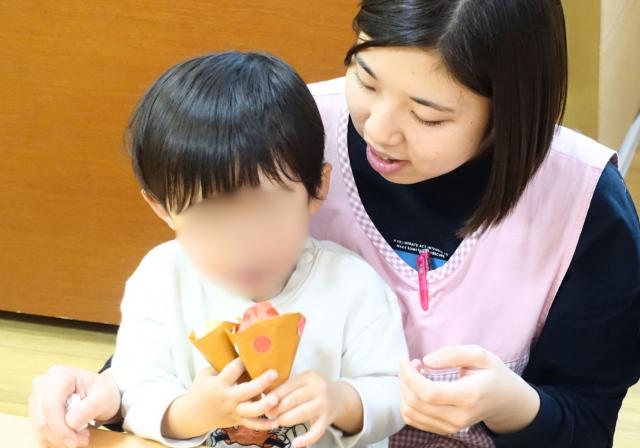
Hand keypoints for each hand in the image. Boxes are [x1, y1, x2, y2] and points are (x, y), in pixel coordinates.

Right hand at [29, 365, 120, 447]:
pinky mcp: (36, 408)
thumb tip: (71, 422)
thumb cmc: (103, 391)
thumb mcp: (104, 397)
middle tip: (83, 439)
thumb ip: (89, 408)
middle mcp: (43, 383)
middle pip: (43, 419)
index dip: (60, 429)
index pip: (51, 407)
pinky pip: (40, 430)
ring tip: (80, 436)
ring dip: (59, 438)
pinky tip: (71, 434)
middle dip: (62, 435)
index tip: (74, 441)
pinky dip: (55, 437)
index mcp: (58, 375)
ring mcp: (37, 396)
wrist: (101, 392)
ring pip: (40, 427)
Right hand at [162, 358, 280, 438]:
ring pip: (251, 412)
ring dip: (265, 406)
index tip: (255, 351)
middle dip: (261, 383)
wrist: (192, 415)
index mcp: (219, 384)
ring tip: (276, 398)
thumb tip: (241, 348)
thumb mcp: (206, 374)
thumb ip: (222, 365)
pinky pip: (252, 425)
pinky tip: (277, 422)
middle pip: (246, 391)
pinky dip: (265, 425)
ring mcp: (233, 411)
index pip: (232, 371)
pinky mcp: (238, 420)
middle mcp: (227, 398)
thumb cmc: (201, 389)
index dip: (243, 361)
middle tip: (274, 373)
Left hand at [268, 371, 361, 446]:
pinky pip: (316, 432)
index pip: (287, 386)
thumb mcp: (303, 381)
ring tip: (277, 422)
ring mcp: (324, 404)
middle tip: (268, 415)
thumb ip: (287, 386)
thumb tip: (263, 397)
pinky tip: (295, 444)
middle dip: (277, 409)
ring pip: (301, 415)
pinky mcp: (328, 419)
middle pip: (292, 401)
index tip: (264, 403)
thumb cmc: (313, 389)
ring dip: (285, 420)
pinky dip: (305, 440)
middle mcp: (319, 388)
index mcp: (309, 376)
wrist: (339, 397)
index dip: (273, 397)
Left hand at [399, 345, 539, 434]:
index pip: (429, 393)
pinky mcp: (444, 429)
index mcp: (469, 396)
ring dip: (404, 391)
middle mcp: (459, 417)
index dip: (410, 376)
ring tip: (413, 374)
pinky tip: (416, 387)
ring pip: (411, 413)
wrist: (505, 400)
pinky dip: (407, 402)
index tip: (408, 360)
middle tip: (411, 363)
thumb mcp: (479, 355)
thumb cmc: (492, 374)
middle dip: (404, 380)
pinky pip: (414, 420)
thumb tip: (427, 361)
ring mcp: (451, 427)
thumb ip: (453, 354)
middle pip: (416, 403)